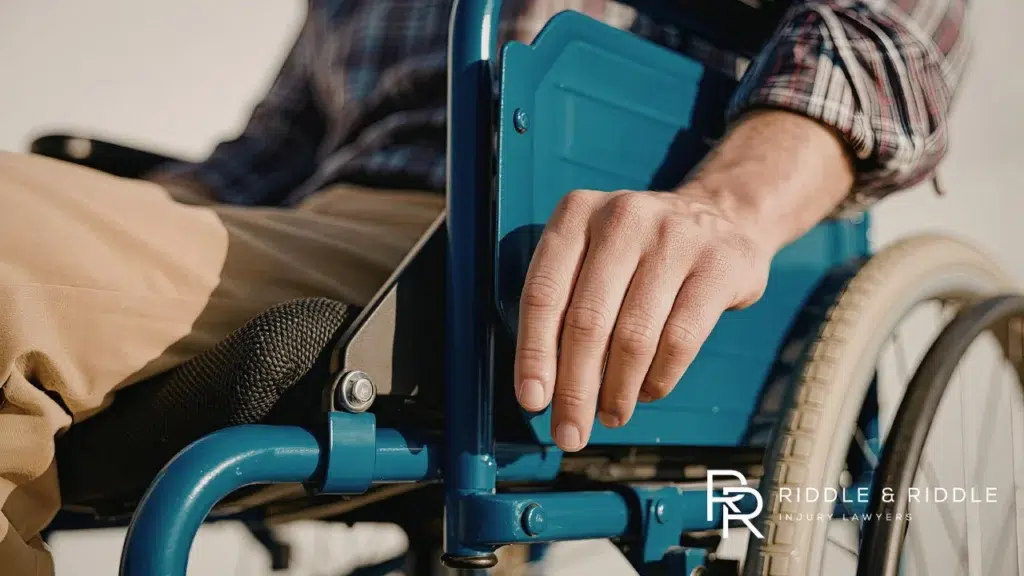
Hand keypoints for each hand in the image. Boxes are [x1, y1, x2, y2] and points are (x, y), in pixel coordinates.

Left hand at [512, 111, 854, 452]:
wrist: (720, 217)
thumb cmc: (637, 254)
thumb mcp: (592, 256)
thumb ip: (564, 307)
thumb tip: (543, 392)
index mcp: (576, 214)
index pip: (543, 294)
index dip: (533, 354)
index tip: (533, 402)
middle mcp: (622, 218)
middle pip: (587, 321)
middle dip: (575, 390)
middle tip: (569, 433)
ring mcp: (674, 238)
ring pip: (634, 336)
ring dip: (618, 391)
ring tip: (611, 415)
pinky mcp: (719, 265)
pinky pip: (680, 339)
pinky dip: (659, 378)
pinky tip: (648, 392)